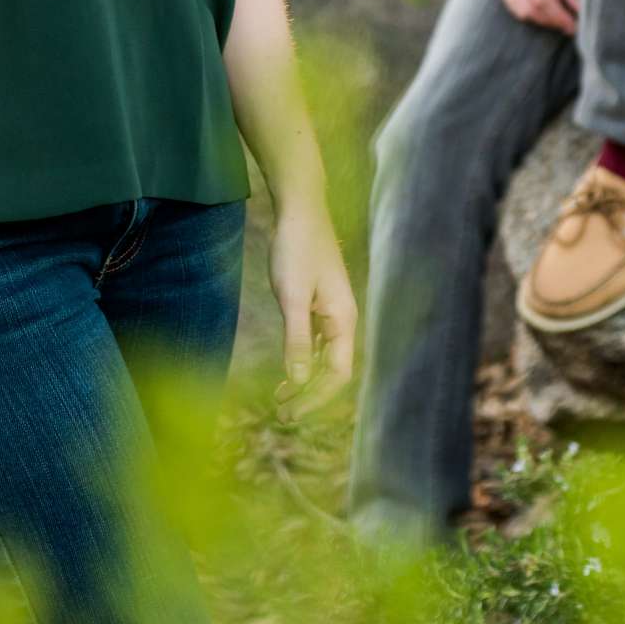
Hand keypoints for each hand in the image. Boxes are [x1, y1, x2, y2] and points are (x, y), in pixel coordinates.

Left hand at [268, 199, 357, 418]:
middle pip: (333, 371)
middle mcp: (343, 320)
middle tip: (281, 414)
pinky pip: (317, 344)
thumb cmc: (296, 249)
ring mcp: (332, 312)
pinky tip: (288, 370)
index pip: (338, 375)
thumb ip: (297, 340)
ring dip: (306, 381)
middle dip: (310, 396)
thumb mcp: (292, 297)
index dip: (317, 398)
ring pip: (325, 359)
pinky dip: (304, 361)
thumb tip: (300, 382)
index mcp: (343, 321)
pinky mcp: (320, 304)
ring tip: (280, 399)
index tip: (291, 413)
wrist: (299, 209)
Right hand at [493, 0, 580, 32]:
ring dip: (542, 21)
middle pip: (530, 9)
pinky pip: (515, 8)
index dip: (559, 16)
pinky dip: (532, 14)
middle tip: (570, 27)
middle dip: (552, 22)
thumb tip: (581, 11)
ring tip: (559, 19)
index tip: (575, 26)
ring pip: (521, 12)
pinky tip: (546, 11)